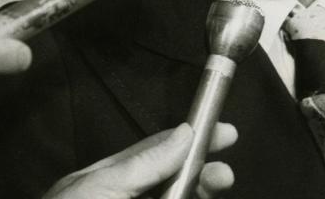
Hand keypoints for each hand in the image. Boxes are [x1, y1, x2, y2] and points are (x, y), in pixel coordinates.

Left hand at [43, 122, 236, 198]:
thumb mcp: (100, 188)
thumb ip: (143, 164)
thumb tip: (185, 132)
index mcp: (107, 183)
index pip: (156, 152)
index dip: (191, 139)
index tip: (224, 134)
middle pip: (173, 183)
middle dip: (202, 175)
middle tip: (224, 176)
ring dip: (200, 194)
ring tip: (218, 185)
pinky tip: (199, 197)